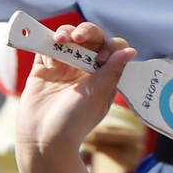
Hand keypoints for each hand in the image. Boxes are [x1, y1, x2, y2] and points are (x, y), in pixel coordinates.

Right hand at [16, 22, 135, 172]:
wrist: (43, 140)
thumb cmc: (75, 122)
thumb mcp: (98, 95)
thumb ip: (112, 71)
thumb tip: (130, 50)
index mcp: (104, 75)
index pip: (112, 48)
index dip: (109, 47)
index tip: (101, 58)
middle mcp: (85, 68)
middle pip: (89, 38)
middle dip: (84, 32)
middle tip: (76, 38)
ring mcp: (63, 67)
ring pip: (66, 38)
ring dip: (64, 33)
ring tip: (60, 41)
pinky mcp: (42, 69)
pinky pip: (45, 48)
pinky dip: (46, 45)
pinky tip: (48, 58)